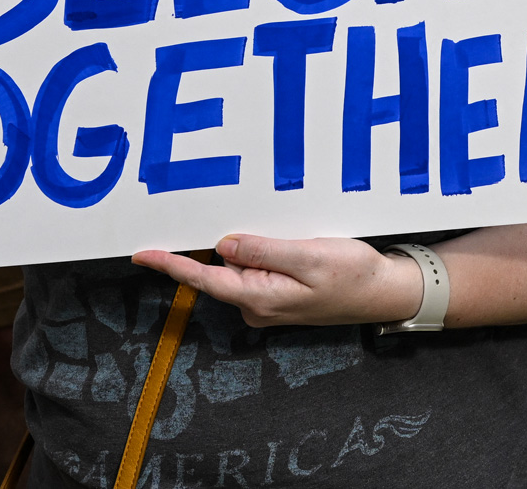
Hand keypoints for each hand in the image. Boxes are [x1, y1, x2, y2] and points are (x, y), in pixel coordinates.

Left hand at [132, 235, 426, 328]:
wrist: (383, 293)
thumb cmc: (352, 276)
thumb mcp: (310, 257)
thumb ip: (264, 251)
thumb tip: (224, 245)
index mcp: (259, 298)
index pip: (205, 278)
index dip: (172, 264)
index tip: (143, 253)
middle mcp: (257, 304)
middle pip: (221, 269)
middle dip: (217, 244)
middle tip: (217, 220)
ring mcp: (268, 302)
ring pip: (241, 267)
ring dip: (245, 246)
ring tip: (268, 230)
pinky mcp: (280, 294)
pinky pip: (257, 269)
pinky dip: (259, 251)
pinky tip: (278, 240)